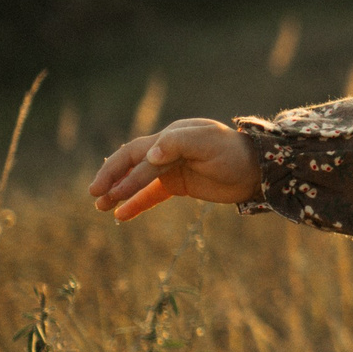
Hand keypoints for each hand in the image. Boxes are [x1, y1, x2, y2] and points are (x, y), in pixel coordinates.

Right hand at [89, 118, 258, 220]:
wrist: (257, 170)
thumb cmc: (233, 152)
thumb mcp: (208, 142)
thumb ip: (178, 143)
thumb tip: (149, 154)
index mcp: (171, 136)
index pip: (138, 153)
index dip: (121, 170)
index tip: (110, 190)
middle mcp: (167, 149)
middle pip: (131, 164)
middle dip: (112, 179)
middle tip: (95, 196)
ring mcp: (172, 167)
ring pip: (138, 180)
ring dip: (119, 192)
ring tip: (100, 207)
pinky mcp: (178, 184)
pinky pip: (152, 194)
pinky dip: (137, 204)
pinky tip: (121, 215)